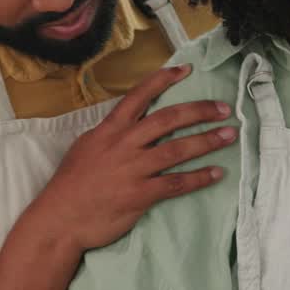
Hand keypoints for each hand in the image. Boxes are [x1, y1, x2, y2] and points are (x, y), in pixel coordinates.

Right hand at [24, 64, 235, 253]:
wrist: (60, 219)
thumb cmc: (71, 184)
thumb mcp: (86, 146)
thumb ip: (110, 133)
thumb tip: (127, 124)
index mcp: (110, 129)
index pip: (139, 96)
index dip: (163, 80)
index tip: (185, 70)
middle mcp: (125, 144)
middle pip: (169, 119)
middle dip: (199, 111)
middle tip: (223, 108)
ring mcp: (134, 169)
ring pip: (178, 149)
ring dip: (207, 141)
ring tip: (229, 135)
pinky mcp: (141, 194)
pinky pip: (176, 183)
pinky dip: (199, 177)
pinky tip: (216, 173)